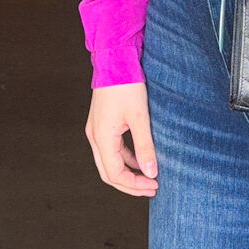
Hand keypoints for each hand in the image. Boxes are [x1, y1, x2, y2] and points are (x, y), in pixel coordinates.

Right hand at [85, 82, 158, 197]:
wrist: (114, 60)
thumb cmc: (125, 85)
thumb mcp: (140, 117)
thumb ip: (145, 146)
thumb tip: (151, 172)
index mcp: (101, 137)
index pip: (115, 174)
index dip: (134, 185)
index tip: (153, 185)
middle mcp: (95, 136)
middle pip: (109, 173)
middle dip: (130, 184)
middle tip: (151, 188)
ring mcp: (96, 130)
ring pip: (109, 162)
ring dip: (127, 172)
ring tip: (148, 176)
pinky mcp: (101, 124)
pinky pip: (111, 149)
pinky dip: (125, 158)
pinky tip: (140, 158)